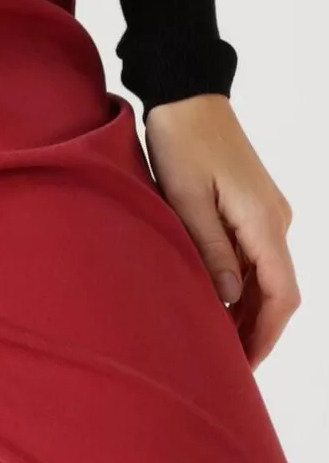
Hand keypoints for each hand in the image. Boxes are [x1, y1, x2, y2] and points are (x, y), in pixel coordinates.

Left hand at [143, 93, 298, 369]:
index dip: (266, 334)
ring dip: (248, 308)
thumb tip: (229, 299)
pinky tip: (218, 300)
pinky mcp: (253, 204)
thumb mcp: (186, 199)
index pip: (281, 294)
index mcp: (264, 220)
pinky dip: (242, 283)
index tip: (246, 366)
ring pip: (267, 274)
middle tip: (228, 366)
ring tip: (219, 341)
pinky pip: (256, 255)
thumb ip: (211, 250)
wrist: (188, 96)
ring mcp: (267, 211)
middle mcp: (275, 218)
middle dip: (257, 329)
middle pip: (277, 290)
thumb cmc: (181, 142)